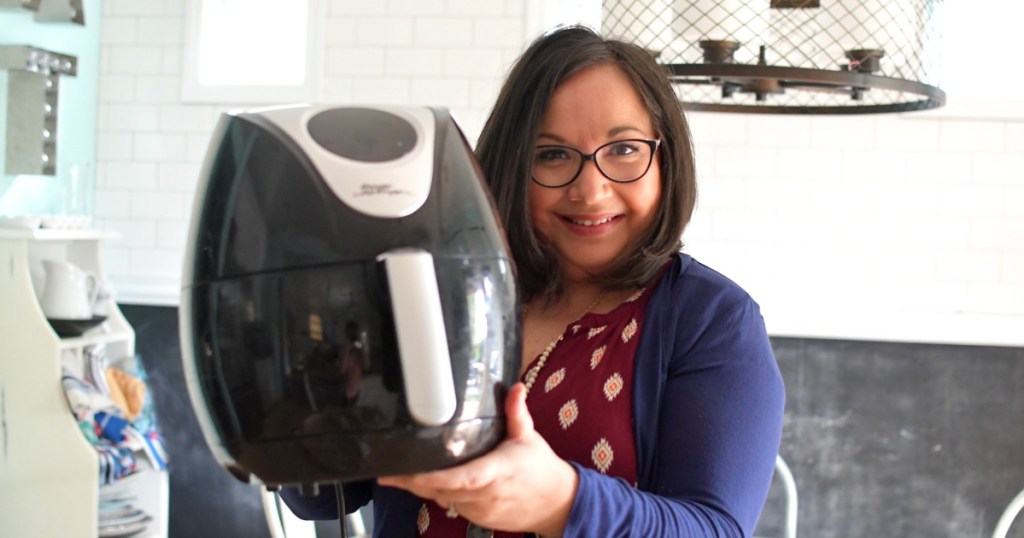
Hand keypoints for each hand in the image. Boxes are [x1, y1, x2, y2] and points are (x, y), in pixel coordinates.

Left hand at [378, 382, 577, 535]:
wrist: (555, 503)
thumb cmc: (539, 468)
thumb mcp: (528, 436)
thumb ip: (516, 413)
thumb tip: (515, 387)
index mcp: (497, 471)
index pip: (463, 477)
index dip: (436, 477)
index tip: (413, 472)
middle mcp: (486, 494)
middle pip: (442, 490)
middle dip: (413, 481)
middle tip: (386, 471)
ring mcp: (480, 509)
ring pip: (442, 499)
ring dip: (421, 488)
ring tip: (394, 475)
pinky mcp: (477, 518)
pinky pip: (450, 506)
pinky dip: (436, 494)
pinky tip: (419, 483)